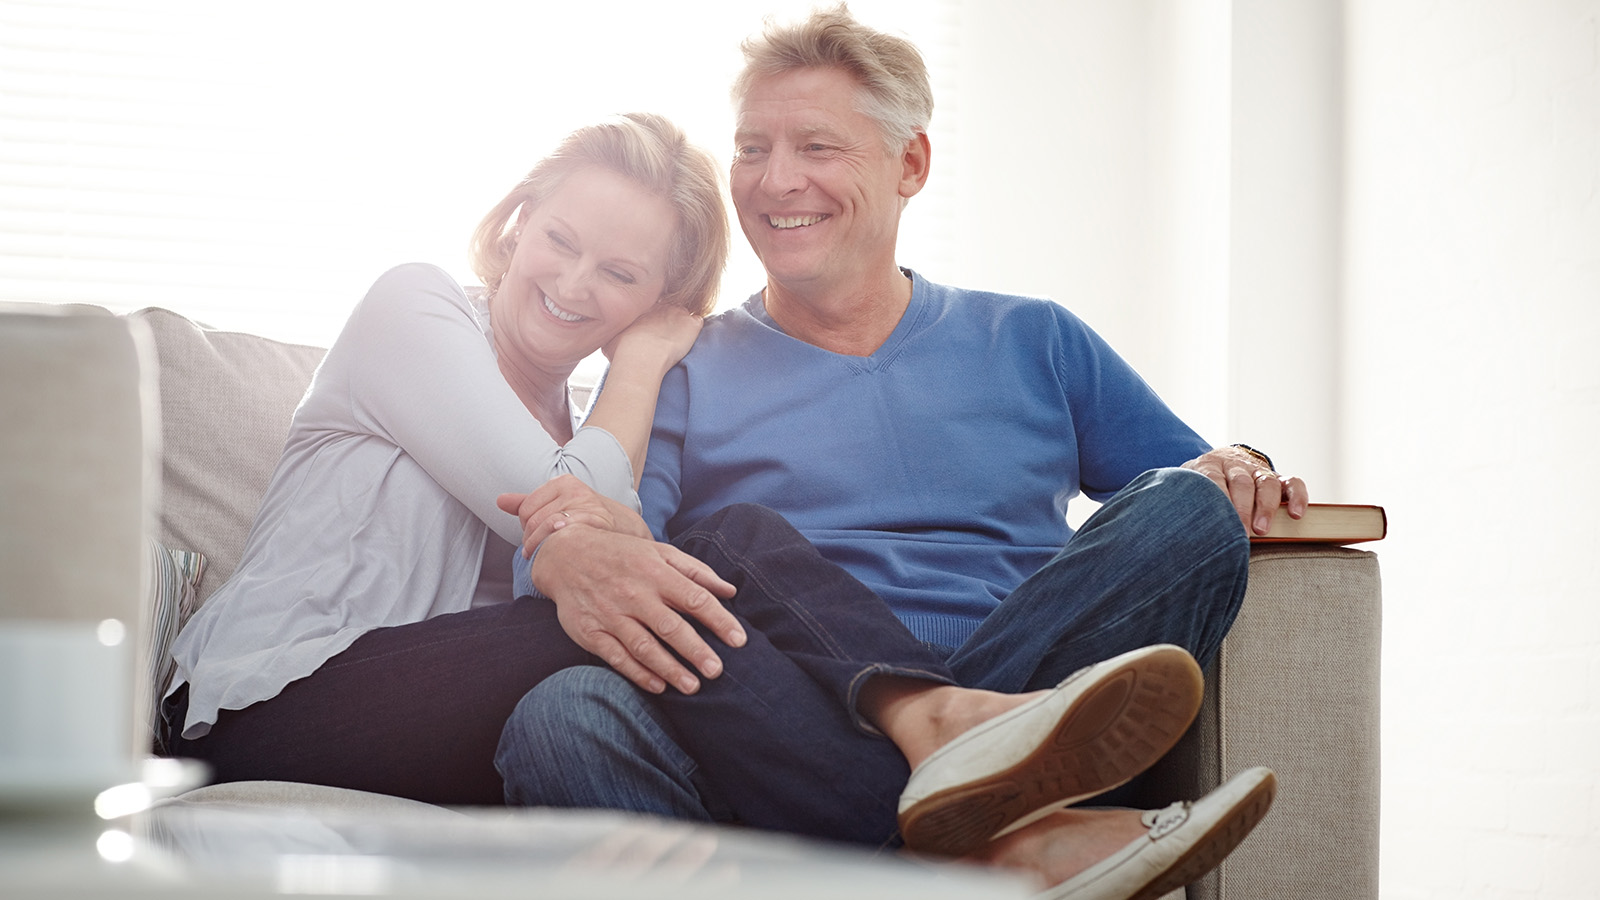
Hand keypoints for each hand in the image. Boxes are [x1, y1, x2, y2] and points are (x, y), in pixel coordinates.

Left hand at [497, 474, 651, 557]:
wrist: (627, 533)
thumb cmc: (589, 520)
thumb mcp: (559, 506)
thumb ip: (528, 503)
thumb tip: (499, 501)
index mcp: (563, 482)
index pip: (525, 510)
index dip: (528, 530)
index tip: (539, 539)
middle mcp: (574, 490)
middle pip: (533, 522)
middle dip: (534, 541)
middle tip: (545, 551)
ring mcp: (585, 505)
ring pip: (545, 532)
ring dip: (544, 550)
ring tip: (554, 554)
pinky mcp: (594, 522)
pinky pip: (562, 538)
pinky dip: (558, 550)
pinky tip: (567, 554)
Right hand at [528, 523, 743, 694]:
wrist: (566, 554)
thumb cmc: (624, 555)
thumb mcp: (660, 552)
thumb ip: (696, 572)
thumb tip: (731, 590)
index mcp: (656, 572)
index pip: (694, 598)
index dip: (719, 620)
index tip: (739, 640)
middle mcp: (634, 594)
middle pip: (670, 626)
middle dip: (696, 651)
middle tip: (717, 671)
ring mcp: (611, 614)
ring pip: (644, 646)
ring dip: (669, 669)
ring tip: (693, 686)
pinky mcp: (591, 631)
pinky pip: (617, 656)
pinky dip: (638, 673)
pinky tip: (658, 686)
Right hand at [601, 304, 702, 369]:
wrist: (641, 358)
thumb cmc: (622, 350)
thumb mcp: (609, 337)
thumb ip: (613, 331)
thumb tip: (608, 334)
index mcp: (643, 306)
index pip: (652, 305)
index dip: (653, 317)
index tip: (651, 328)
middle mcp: (661, 305)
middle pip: (668, 306)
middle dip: (668, 318)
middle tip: (664, 334)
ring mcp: (678, 313)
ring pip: (684, 312)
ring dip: (682, 323)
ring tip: (677, 338)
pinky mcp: (692, 325)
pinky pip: (697, 321)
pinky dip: (695, 328)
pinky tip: (689, 339)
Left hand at [1181, 447, 1308, 535]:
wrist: (1218, 462)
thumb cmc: (1200, 486)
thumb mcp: (1187, 488)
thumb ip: (1184, 501)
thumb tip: (1173, 531)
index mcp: (1209, 465)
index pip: (1212, 478)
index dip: (1217, 499)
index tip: (1217, 523)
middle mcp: (1236, 465)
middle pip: (1241, 482)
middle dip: (1241, 508)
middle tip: (1240, 532)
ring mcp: (1258, 470)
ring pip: (1266, 482)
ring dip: (1265, 507)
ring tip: (1261, 530)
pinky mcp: (1278, 478)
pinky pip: (1293, 483)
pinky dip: (1297, 497)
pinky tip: (1296, 515)